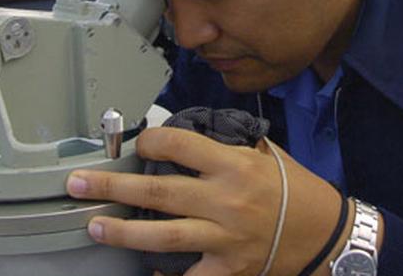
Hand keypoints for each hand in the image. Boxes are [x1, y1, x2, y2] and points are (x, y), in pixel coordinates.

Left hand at [67, 127, 346, 274]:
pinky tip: (142, 269)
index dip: (148, 141)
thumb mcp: (266, 154)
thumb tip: (183, 140)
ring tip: (94, 226)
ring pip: (160, 235)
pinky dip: (162, 274)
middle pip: (156, 192)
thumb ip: (226, 148)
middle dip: (110, 187)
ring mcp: (224, 239)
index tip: (136, 143)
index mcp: (234, 166)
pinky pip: (186, 275)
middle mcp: (226, 201)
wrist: (325, 232)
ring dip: (120, 232)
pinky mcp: (227, 270)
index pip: (178, 145)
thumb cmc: (296, 190)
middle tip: (78, 184)